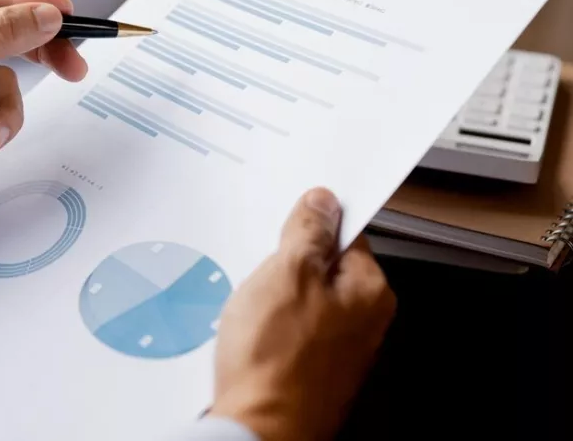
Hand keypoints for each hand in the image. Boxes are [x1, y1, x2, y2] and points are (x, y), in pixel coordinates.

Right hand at [209, 188, 395, 440]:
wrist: (257, 430)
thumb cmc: (276, 361)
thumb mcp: (288, 271)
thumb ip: (308, 231)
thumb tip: (322, 203)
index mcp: (369, 291)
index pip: (347, 234)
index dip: (311, 224)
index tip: (287, 224)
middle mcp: (363, 321)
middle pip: (323, 267)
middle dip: (286, 263)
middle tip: (264, 272)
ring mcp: (337, 349)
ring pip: (301, 299)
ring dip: (274, 296)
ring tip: (254, 308)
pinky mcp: (310, 369)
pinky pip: (289, 329)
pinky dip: (269, 326)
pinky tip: (252, 335)